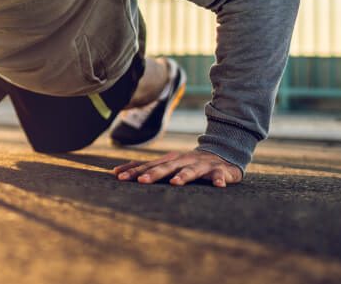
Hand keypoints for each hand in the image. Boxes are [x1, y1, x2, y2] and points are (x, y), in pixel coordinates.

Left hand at [112, 149, 242, 186]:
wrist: (222, 156)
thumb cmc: (190, 163)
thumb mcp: (168, 164)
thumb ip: (147, 167)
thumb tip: (120, 169)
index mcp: (170, 160)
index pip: (149, 165)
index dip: (134, 170)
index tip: (118, 176)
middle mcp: (183, 161)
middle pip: (166, 167)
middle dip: (153, 173)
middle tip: (141, 181)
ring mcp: (201, 165)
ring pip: (191, 170)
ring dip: (184, 175)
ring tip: (175, 182)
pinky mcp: (219, 170)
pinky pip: (219, 175)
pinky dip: (219, 179)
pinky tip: (218, 185)